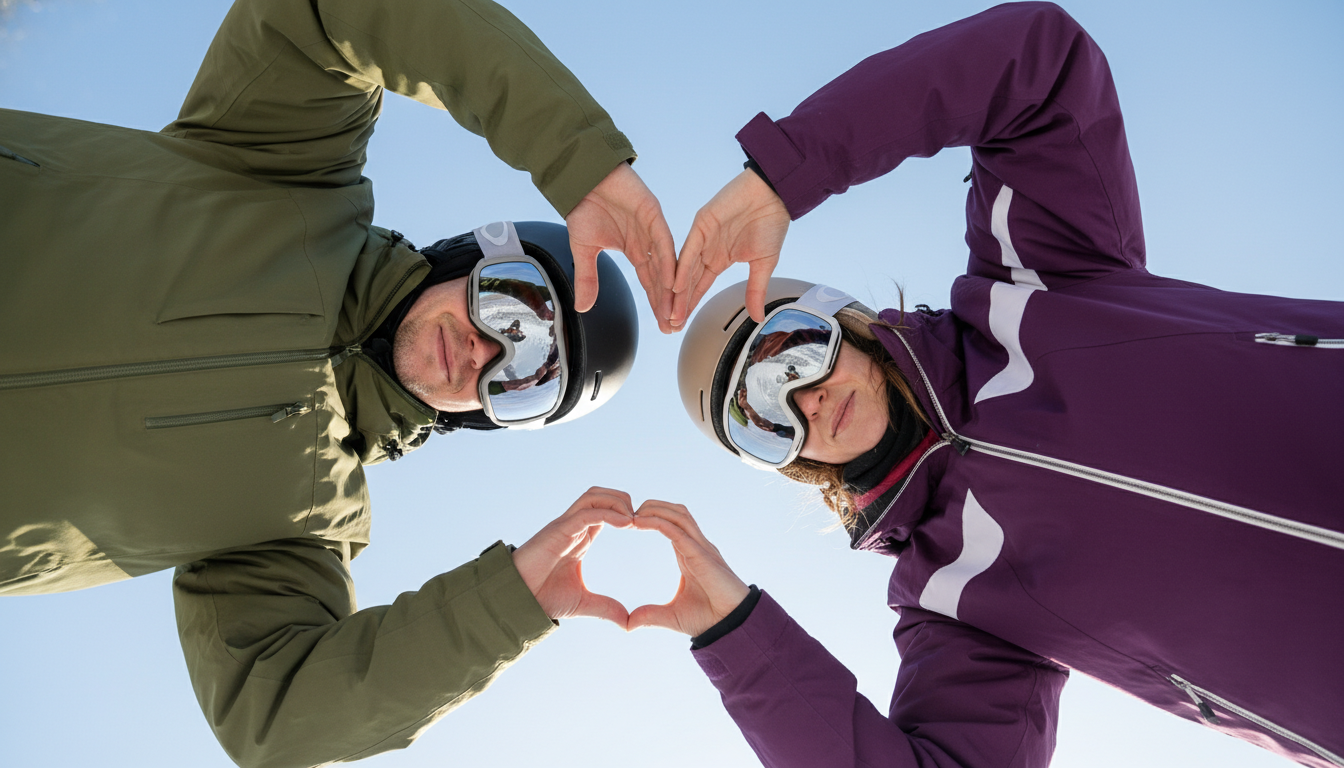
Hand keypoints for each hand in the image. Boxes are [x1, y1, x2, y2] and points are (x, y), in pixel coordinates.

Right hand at [512, 486, 634, 625]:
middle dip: (623, 500)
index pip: (605, 511)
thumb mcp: (583, 603)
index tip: (643, 528)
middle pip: (601, 495)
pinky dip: (608, 513)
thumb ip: (605, 608)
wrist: (516, 602)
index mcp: (580, 537)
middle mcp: (572, 527)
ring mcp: (564, 526)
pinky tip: (626, 524)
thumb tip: (626, 622)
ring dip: (617, 502)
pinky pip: (586, 512)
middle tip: (641, 520)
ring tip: (633, 520)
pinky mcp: (558, 530)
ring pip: (593, 496)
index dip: (625, 513)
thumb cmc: (543, 598)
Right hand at [565, 163, 676, 332]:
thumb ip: (587, 278)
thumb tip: (583, 308)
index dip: (657, 304)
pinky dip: (667, 263)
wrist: (581, 179)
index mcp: (635, 250)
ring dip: (671, 289)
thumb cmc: (583, 208)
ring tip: (675, 311)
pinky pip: (664, 242)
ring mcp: (653, 228)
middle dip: (668, 303)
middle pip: (662, 278)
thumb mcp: (584, 250)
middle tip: (674, 326)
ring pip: (667, 263)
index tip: (664, 325)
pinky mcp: (653, 214)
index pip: (650, 283)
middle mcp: (648, 242)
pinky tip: (671, 283)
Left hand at [627, 500, 749, 636]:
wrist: (732, 627)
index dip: (652, 517)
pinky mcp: (701, 555)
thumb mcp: (671, 616)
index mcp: (690, 555)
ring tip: (633, 513)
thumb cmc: (709, 619)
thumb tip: (628, 624)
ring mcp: (701, 549)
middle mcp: (697, 547)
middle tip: (627, 511)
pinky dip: (658, 522)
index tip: (629, 522)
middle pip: (676, 512)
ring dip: (655, 508)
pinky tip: (639, 522)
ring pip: (679, 515)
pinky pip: (677, 531)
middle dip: (653, 506)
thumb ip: (650, 615)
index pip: (673, 524)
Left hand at [672, 169, 789, 327]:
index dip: (690, 305)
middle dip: (679, 305)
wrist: (774, 195)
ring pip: (684, 269)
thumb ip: (755, 290)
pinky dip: (682, 268)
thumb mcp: (764, 264)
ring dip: (676, 292)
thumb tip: (757, 318)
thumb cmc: (771, 223)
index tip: (682, 324)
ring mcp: (702, 237)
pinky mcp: (701, 225)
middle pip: (687, 282)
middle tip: (670, 326)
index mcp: (719, 259)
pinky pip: (689, 250)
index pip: (699, 286)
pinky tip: (675, 286)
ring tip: (670, 313)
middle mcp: (706, 250)